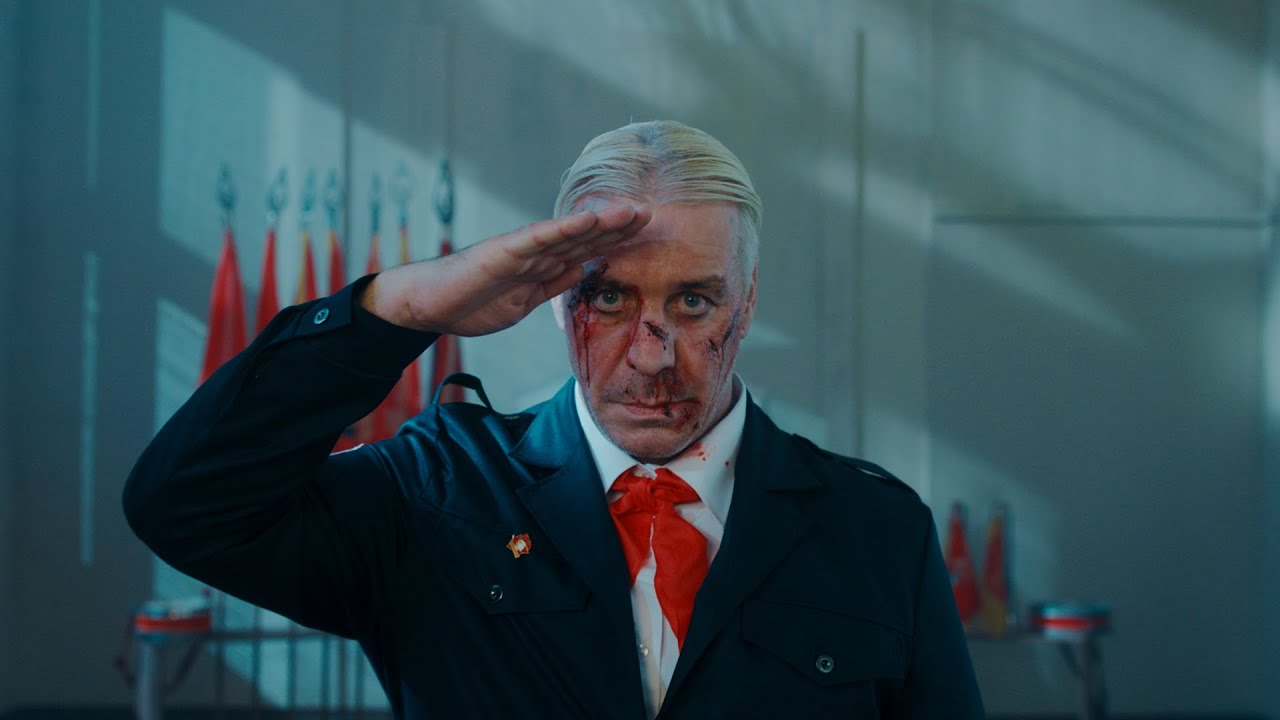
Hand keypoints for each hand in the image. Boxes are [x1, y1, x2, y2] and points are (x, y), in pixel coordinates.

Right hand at [361, 205, 650, 335]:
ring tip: (631, 211)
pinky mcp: (503, 252)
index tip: (647, 235)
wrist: (430, 304)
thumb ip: (552, 283)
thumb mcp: (526, 300)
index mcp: (543, 264)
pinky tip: (587, 219)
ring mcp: (521, 250)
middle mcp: (536, 251)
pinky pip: (539, 239)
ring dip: (601, 222)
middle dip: (618, 227)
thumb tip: (580, 270)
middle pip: (585, 236)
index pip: (587, 250)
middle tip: (652, 213)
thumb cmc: (473, 301)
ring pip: (568, 233)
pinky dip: (563, 228)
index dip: (617, 242)